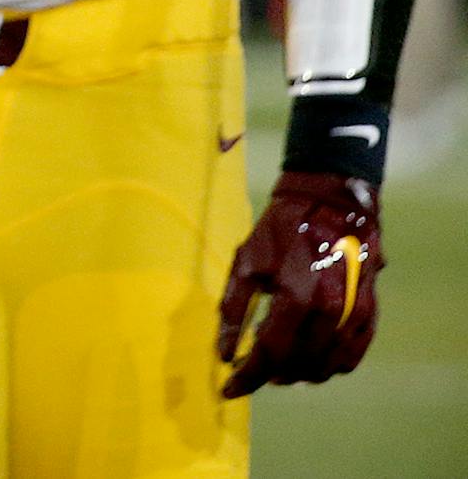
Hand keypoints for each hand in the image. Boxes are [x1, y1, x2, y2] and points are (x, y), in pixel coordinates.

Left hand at [217, 170, 381, 397]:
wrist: (330, 203)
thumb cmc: (280, 230)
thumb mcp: (246, 262)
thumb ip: (233, 308)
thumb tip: (223, 352)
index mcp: (296, 297)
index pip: (270, 353)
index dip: (248, 377)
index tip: (230, 390)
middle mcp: (330, 311)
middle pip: (298, 364)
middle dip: (270, 374)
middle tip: (252, 371)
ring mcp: (354, 314)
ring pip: (326, 366)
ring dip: (299, 374)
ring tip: (278, 368)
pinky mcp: (369, 313)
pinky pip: (351, 356)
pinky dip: (329, 366)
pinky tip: (310, 360)